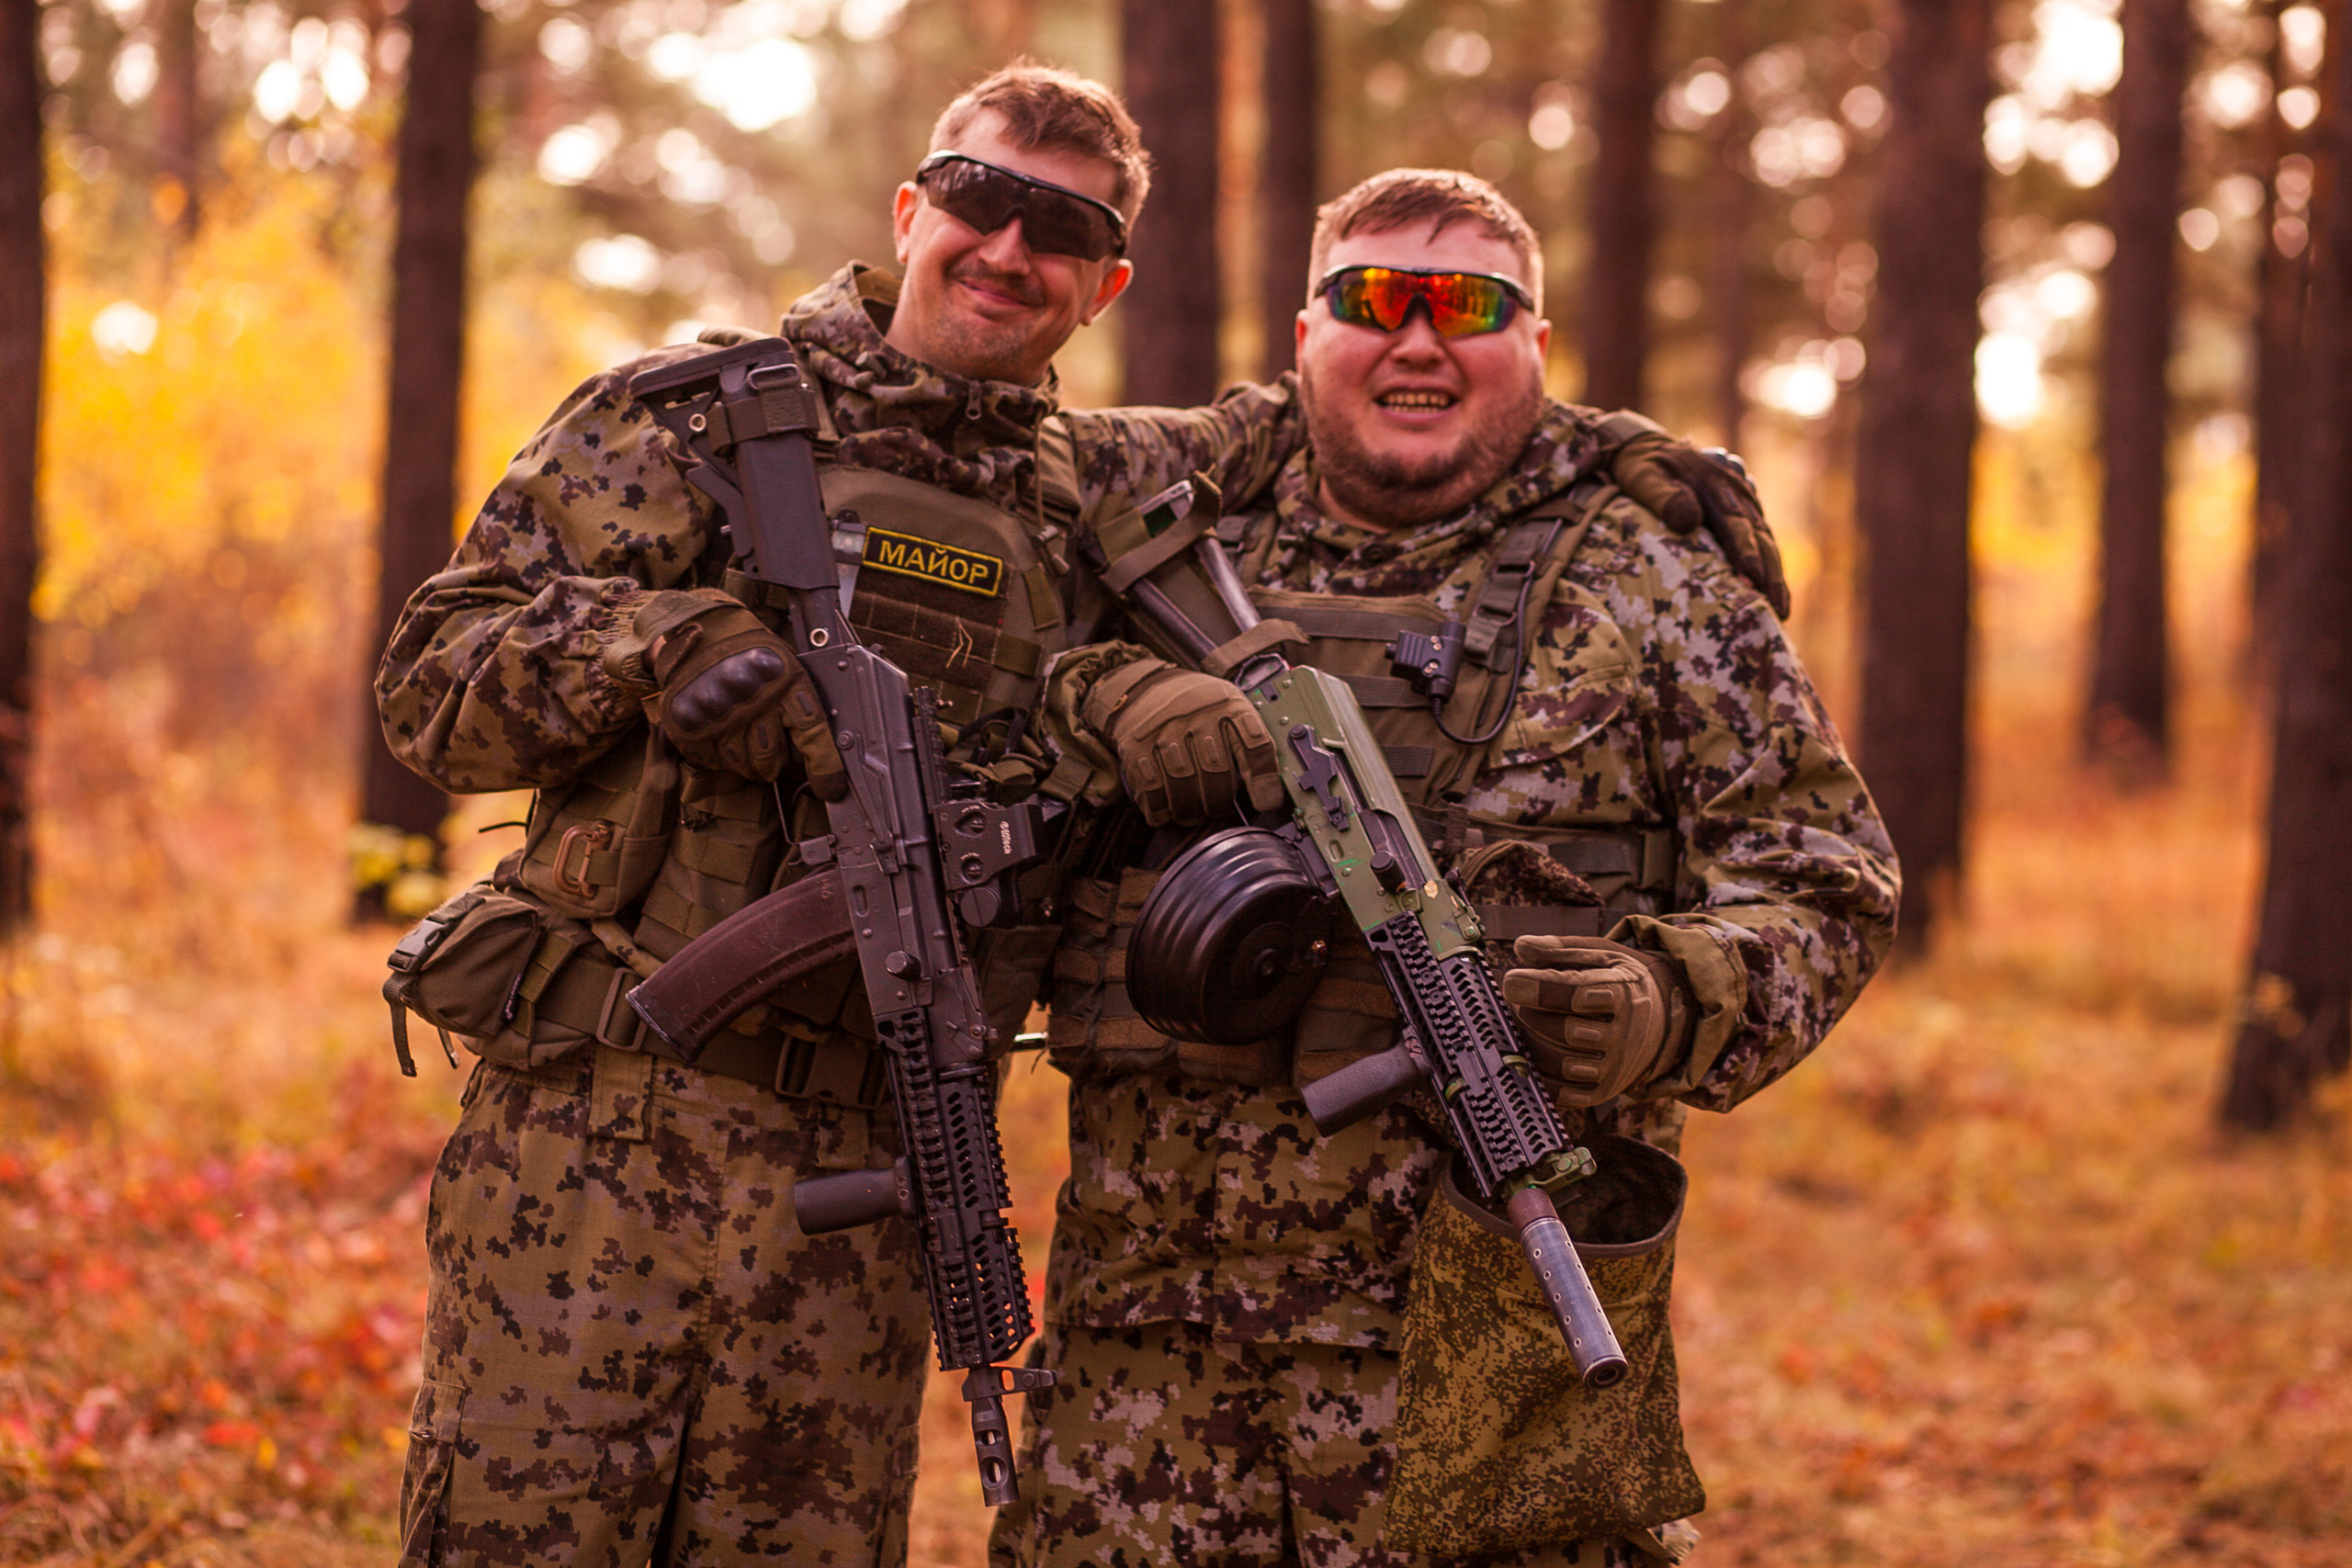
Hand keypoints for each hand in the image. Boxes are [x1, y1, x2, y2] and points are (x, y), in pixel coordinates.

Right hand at [641, 590, 845, 794]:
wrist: (704, 630)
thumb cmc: (754, 653)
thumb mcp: (788, 667)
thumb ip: (801, 705)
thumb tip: (822, 753)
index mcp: (788, 681)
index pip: (813, 733)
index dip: (825, 767)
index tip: (830, 788)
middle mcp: (755, 698)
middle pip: (773, 758)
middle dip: (777, 764)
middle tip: (774, 754)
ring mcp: (720, 713)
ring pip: (743, 765)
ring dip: (749, 764)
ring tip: (747, 744)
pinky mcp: (690, 724)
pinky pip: (713, 761)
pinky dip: (720, 757)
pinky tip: (723, 736)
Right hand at [1080, 660, 1282, 826]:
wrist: (1147, 688)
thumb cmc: (1200, 707)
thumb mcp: (1232, 707)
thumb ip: (1251, 741)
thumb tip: (1271, 790)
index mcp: (1230, 707)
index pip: (1255, 745)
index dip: (1263, 780)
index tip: (1265, 803)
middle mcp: (1198, 717)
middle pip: (1217, 771)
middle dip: (1221, 800)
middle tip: (1220, 806)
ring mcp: (1165, 732)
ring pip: (1184, 786)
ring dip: (1192, 808)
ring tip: (1196, 812)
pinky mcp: (1137, 748)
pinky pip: (1152, 790)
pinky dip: (1162, 809)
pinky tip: (1168, 811)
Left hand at [1500, 935, 1690, 1107]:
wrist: (1662, 1023)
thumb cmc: (1618, 981)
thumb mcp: (1600, 954)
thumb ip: (1559, 949)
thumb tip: (1522, 947)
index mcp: (1623, 991)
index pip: (1579, 993)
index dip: (1540, 988)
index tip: (1510, 982)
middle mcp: (1624, 1034)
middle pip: (1567, 1031)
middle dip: (1530, 1016)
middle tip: (1515, 1004)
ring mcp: (1615, 1067)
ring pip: (1562, 1064)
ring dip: (1531, 1045)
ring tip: (1520, 1027)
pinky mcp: (1603, 1091)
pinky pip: (1564, 1094)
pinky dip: (1540, 1079)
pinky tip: (1528, 1057)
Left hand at [1601, 422, 1790, 618]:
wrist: (1647, 447)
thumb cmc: (1641, 467)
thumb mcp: (1643, 475)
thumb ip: (1662, 496)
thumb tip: (1689, 520)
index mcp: (1713, 485)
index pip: (1735, 523)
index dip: (1745, 551)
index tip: (1751, 578)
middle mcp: (1736, 493)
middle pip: (1759, 537)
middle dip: (1769, 574)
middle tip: (1775, 610)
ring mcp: (1743, 502)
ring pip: (1765, 542)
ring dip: (1775, 577)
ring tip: (1781, 612)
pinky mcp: (1743, 513)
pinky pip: (1761, 542)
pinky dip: (1769, 568)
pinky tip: (1773, 596)